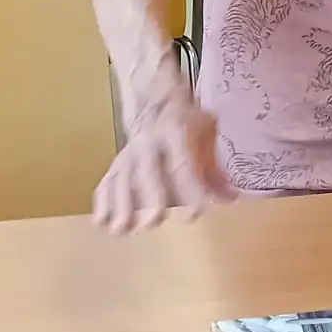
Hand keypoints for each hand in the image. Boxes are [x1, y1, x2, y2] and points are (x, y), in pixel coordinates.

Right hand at [92, 92, 235, 233]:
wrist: (156, 103)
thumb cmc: (187, 123)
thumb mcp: (207, 133)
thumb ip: (216, 167)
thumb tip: (229, 197)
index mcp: (176, 132)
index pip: (183, 164)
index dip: (189, 189)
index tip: (196, 213)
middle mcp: (148, 143)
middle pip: (148, 173)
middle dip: (150, 197)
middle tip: (153, 221)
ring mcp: (128, 153)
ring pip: (122, 180)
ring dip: (120, 205)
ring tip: (121, 229)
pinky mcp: (116, 163)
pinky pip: (106, 182)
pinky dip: (102, 202)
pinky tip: (101, 221)